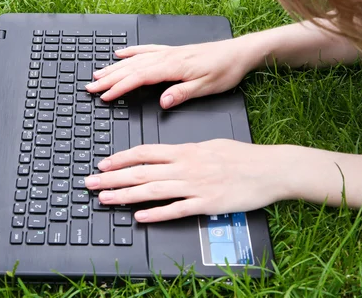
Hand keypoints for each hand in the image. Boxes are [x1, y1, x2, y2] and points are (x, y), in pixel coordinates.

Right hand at [85, 39, 252, 107]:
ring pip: (135, 59)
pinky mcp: (172, 51)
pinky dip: (131, 51)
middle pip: (131, 68)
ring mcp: (168, 52)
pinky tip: (120, 53)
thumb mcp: (207, 87)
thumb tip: (162, 102)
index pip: (139, 78)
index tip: (105, 96)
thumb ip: (182, 93)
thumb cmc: (225, 70)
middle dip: (109, 78)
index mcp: (173, 67)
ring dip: (114, 67)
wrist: (238, 53)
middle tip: (90, 87)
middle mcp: (167, 57)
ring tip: (97, 74)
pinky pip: (146, 49)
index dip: (119, 87)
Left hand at [85, 139, 290, 221]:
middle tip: (91, 183)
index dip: (121, 158)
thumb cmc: (242, 156)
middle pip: (141, 172)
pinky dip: (155, 213)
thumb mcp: (209, 144)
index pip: (145, 152)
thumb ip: (186, 151)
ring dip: (125, 195)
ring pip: (152, 191)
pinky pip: (176, 209)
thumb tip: (167, 155)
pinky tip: (139, 216)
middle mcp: (185, 167)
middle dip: (112, 178)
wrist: (269, 169)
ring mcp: (195, 186)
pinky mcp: (206, 204)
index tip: (103, 164)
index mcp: (185, 150)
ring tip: (105, 199)